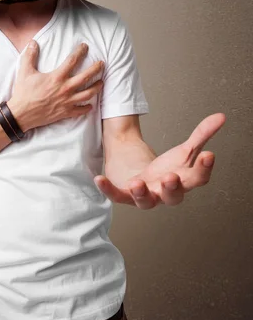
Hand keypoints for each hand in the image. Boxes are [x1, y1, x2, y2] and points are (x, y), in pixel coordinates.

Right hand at [8, 40, 103, 131]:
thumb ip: (30, 55)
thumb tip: (33, 42)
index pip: (72, 60)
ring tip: (102, 82)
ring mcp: (67, 102)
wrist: (21, 114)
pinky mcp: (65, 112)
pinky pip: (80, 111)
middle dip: (96, 69)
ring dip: (97, 87)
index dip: (80, 52)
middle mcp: (65, 89)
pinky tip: (91, 105)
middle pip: (86, 77)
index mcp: (57, 77)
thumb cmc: (23, 93)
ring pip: (88, 94)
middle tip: (102, 64)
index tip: (85, 46)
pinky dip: (87, 108)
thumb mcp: (24, 71)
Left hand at [94, 112, 225, 207]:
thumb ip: (201, 135)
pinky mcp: (124, 195)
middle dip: (172, 188)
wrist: (139, 170)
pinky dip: (108, 189)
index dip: (204, 168)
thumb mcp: (183, 150)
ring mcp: (145, 196)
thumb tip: (221, 117)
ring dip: (142, 193)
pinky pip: (116, 195)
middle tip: (170, 176)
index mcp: (183, 181)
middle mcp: (165, 192)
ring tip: (137, 182)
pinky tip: (99, 179)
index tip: (208, 155)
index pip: (198, 178)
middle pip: (173, 196)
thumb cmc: (164, 167)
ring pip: (146, 201)